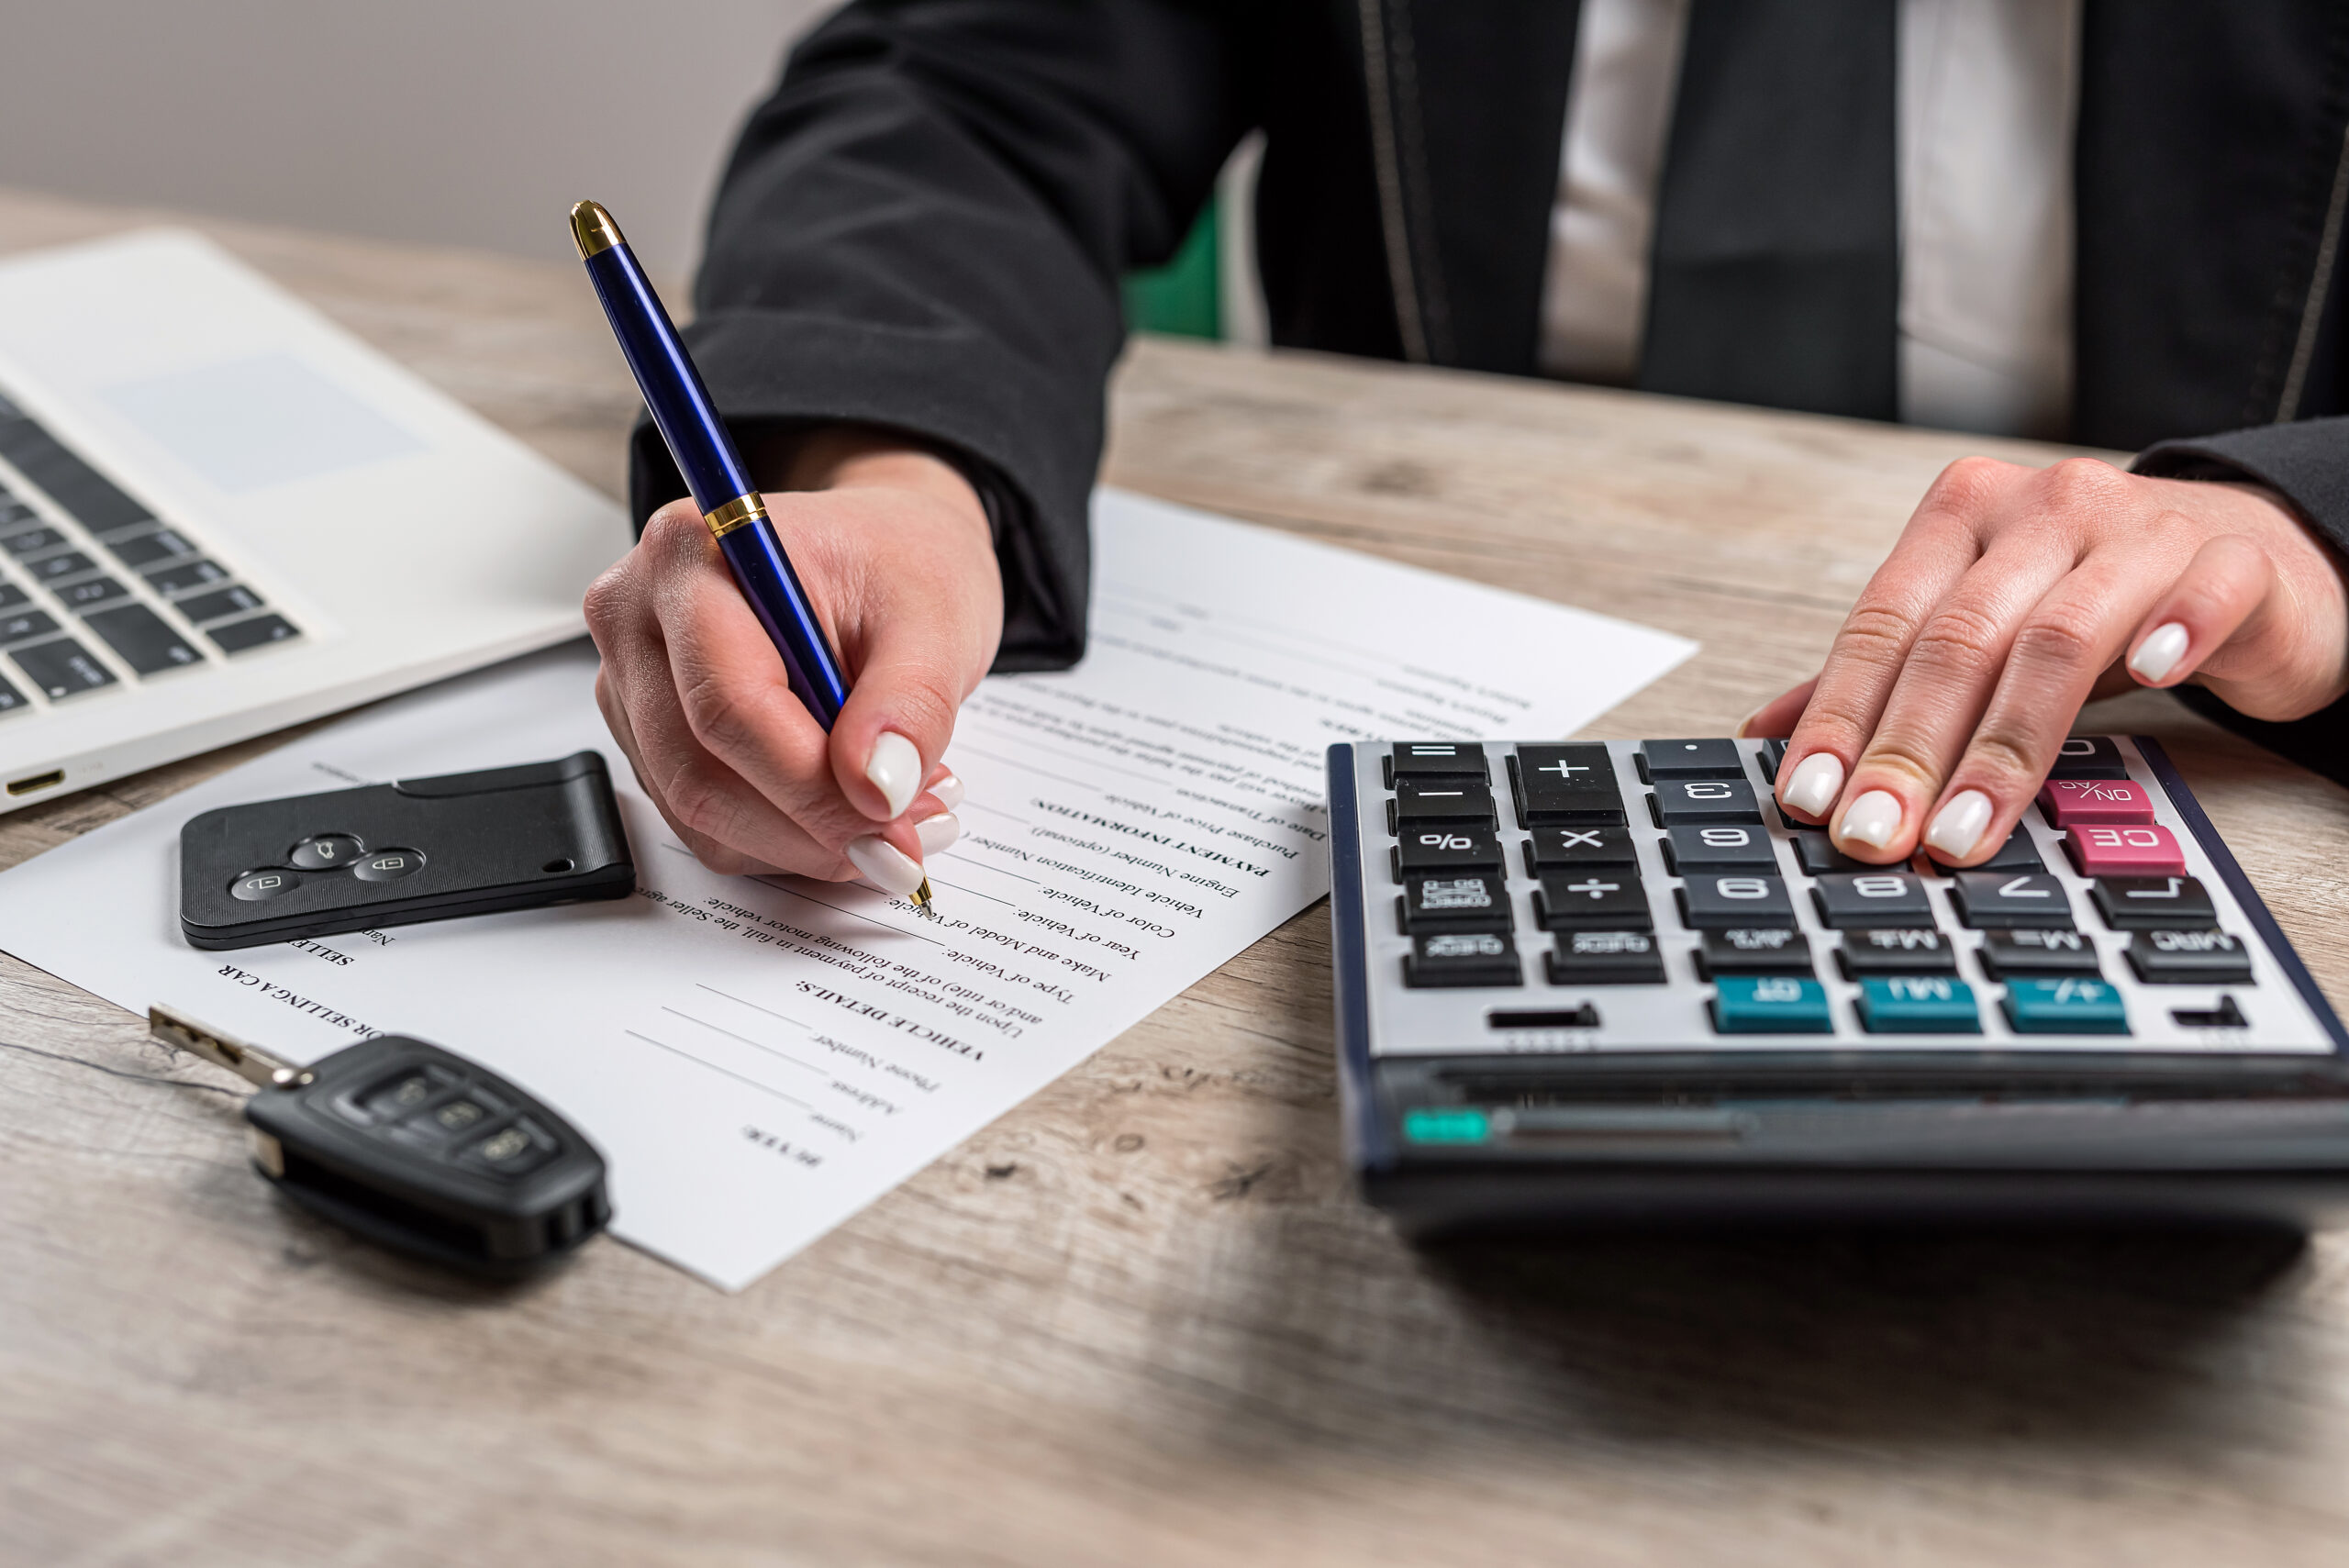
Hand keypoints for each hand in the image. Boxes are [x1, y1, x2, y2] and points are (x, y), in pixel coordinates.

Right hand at [585, 427, 1001, 891]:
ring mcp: (634, 685)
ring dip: (806, 842)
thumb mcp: (937, 618)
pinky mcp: (651, 739)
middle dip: (814, 826)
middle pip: (699, 772)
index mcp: (691, 555)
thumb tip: (880, 790)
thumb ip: (912, 704)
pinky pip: (707, 825)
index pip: (727, 704)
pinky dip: (787, 839)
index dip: (811, 785)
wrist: (883, 560)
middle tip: (909, 835)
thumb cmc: (898, 566)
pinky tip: (849, 805)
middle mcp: (639, 618)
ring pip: (699, 814)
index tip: (892, 818)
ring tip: (898, 813)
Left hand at [1743, 456, 2348, 864]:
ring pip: (2061, 634)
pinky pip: (2199, 593)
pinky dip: (2170, 634)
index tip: (1812, 799)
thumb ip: (1885, 678)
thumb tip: (1767, 737)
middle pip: (1960, 637)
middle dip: (1910, 751)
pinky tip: (2147, 683)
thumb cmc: (2100, 599)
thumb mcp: (1986, 629)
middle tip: (1878, 835)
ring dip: (2007, 742)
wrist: (2248, 557)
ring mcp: (2140, 527)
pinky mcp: (2231, 559)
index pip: (1884, 622)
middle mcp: (2043, 507)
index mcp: (1962, 516)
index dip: (1843, 715)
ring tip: (1969, 829)